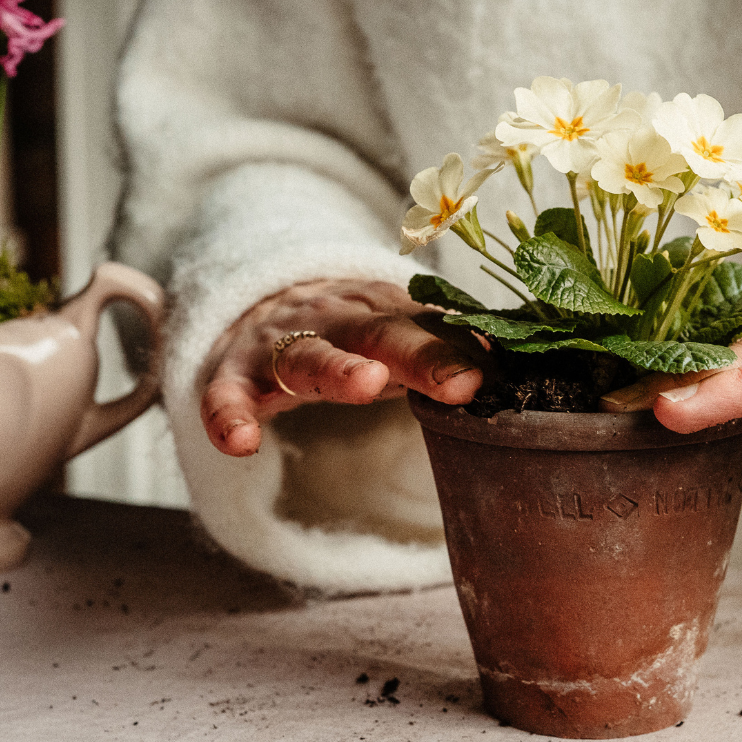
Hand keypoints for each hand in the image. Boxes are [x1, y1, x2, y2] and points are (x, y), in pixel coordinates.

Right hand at [201, 279, 485, 456]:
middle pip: (379, 335)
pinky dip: (227, 414)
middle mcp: (334, 321)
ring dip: (338, 368)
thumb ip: (446, 345)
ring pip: (307, 354)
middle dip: (420, 355)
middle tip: (460, 382)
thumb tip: (517, 358)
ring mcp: (279, 345)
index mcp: (382, 312)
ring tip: (366, 385)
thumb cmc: (348, 331)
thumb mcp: (396, 330)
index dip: (461, 350)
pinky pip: (224, 394)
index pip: (427, 329)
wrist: (257, 298)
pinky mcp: (231, 373)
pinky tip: (238, 443)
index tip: (495, 374)